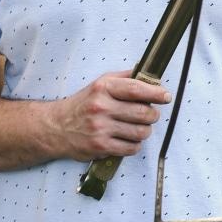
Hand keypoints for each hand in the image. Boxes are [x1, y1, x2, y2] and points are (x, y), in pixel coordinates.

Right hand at [52, 70, 171, 160]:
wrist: (56, 127)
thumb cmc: (82, 104)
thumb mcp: (99, 84)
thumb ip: (123, 78)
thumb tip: (147, 74)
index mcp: (103, 88)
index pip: (136, 89)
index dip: (155, 93)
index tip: (165, 96)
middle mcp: (101, 107)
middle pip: (143, 113)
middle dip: (152, 115)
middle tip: (150, 114)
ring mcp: (100, 128)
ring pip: (140, 132)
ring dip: (144, 131)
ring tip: (138, 127)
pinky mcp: (101, 146)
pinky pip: (131, 148)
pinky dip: (134, 145)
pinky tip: (127, 139)